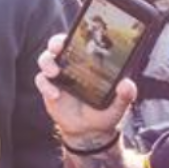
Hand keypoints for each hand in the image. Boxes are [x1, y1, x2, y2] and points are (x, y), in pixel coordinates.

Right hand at [35, 34, 136, 148]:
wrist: (89, 133)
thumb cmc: (104, 114)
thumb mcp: (119, 105)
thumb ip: (125, 95)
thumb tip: (127, 84)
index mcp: (89, 64)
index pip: (81, 43)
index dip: (76, 34)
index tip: (76, 34)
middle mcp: (72, 66)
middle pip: (58, 46)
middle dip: (56, 42)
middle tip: (58, 47)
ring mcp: (59, 76)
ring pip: (46, 59)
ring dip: (47, 62)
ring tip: (54, 73)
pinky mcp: (49, 88)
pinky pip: (41, 80)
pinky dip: (45, 85)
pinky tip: (55, 95)